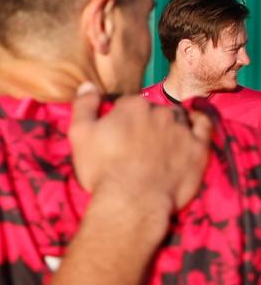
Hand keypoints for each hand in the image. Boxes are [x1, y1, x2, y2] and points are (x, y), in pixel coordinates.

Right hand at [69, 84, 211, 211]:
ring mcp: (182, 129)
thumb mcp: (79, 134)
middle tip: (136, 141)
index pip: (127, 104)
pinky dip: (199, 121)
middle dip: (145, 121)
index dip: (120, 118)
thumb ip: (83, 105)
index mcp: (132, 106)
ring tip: (161, 139)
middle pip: (152, 110)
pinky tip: (194, 124)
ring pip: (177, 117)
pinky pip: (204, 126)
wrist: (132, 200)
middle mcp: (160, 112)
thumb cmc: (102, 168)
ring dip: (169, 123)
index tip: (116, 133)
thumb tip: (88, 85)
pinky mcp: (199, 148)